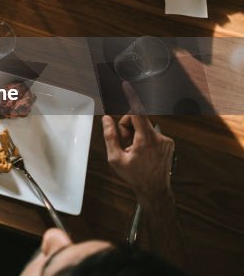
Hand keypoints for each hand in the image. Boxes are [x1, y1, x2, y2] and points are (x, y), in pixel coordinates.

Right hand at [103, 83, 173, 203]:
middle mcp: (159, 137)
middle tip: (124, 142)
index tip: (127, 85)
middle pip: (138, 119)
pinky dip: (144, 138)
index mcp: (145, 140)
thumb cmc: (134, 176)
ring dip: (136, 134)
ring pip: (145, 127)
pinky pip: (151, 133)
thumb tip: (107, 119)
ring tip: (134, 150)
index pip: (137, 113)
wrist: (154, 190)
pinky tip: (142, 152)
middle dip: (127, 127)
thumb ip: (110, 136)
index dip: (131, 98)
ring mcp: (166, 140)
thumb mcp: (115, 158)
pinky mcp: (169, 143)